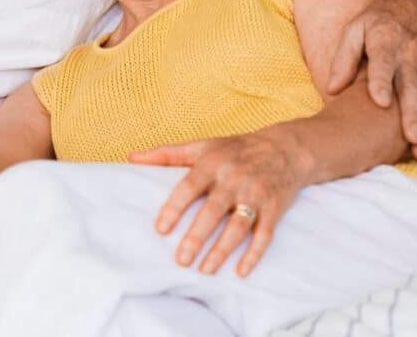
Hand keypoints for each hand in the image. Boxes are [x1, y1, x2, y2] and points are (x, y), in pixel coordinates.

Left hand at [130, 132, 305, 276]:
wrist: (285, 148)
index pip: (189, 186)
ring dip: (222, 250)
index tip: (160, 229)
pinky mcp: (274, 209)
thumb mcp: (201, 145)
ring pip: (238, 226)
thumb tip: (131, 158)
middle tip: (181, 260)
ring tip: (205, 270)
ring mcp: (255, 195)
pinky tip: (240, 272)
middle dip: (196, 237)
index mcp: (212, 164)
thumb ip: (165, 154)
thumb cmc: (234, 149)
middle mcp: (233, 179)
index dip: (174, 208)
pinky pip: (265, 234)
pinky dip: (254, 254)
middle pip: (213, 211)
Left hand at [327, 0, 416, 159]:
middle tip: (410, 137)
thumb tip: (331, 89)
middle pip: (411, 87)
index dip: (382, 82)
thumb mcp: (355, 29)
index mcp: (386, 41)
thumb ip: (343, 58)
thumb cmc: (380, 20)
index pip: (384, 63)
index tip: (380, 101)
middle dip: (412, 114)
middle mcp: (409, 56)